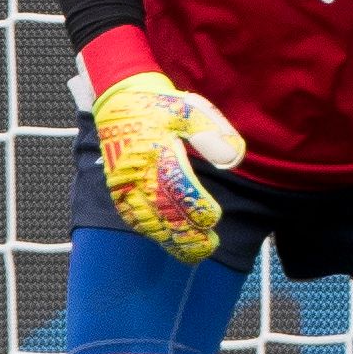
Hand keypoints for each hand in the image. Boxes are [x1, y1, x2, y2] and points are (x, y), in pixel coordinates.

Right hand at [92, 71, 247, 263]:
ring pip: (148, 221)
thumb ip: (212, 131)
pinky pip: (134, 218)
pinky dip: (151, 233)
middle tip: (209, 246)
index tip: (214, 218)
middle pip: (163, 213)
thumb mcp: (189, 108)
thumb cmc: (158, 105)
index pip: (178, 188)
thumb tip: (235, 158)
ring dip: (171, 240)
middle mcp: (137, 172)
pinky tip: (168, 241)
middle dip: (187, 234)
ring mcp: (124, 184)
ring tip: (194, 253)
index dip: (196, 207)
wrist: (118, 100)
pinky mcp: (117, 190)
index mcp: (156, 151)